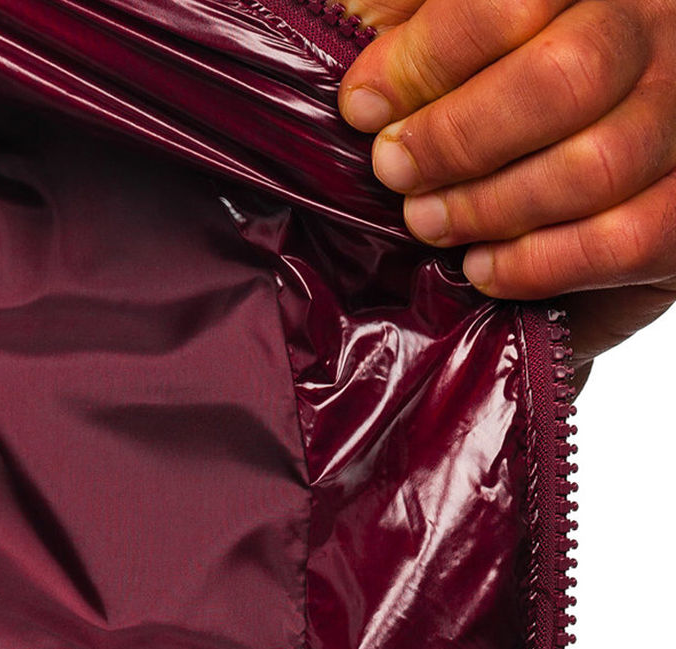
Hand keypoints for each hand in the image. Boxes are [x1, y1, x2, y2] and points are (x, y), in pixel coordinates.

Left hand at [336, 0, 675, 385]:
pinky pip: (625, 240)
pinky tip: (482, 267)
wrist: (566, 176)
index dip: (427, 57)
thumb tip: (360, 41)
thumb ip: (415, 20)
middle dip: (457, 138)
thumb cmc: (494, 98)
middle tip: (396, 171)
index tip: (363, 106)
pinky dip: (537, 263)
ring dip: (489, 206)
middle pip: (568, 77)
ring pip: (597, 164)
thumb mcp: (459, 43)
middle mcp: (658, 30)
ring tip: (428, 222)